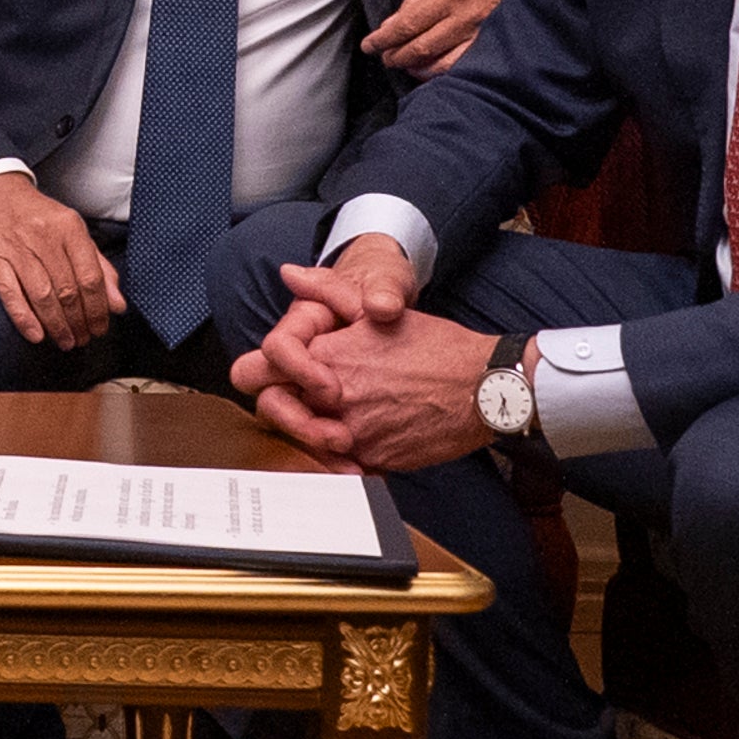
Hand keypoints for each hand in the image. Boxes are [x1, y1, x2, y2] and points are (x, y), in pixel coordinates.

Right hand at [0, 173, 124, 349]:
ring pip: (42, 294)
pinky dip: (24, 317)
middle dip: (78, 322)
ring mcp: (16, 246)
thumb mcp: (72, 232)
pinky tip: (36, 335)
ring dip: (56, 325)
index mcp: (69, 227)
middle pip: (67, 289)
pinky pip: (10, 292)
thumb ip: (98, 267)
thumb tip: (117, 305)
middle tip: (83, 340)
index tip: (100, 327)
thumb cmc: (37, 217)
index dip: (98, 308)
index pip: (90, 276)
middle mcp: (44, 235)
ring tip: (65, 341)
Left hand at [222, 239, 497, 473]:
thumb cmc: (437, 347)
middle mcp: (331, 397)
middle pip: (270, 410)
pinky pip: (338, 464)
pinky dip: (344, 455)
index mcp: (327, 356)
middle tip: (299, 399)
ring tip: (334, 417)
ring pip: (302, 440)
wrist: (484, 387)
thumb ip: (326, 292)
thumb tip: (290, 274)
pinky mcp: (372, 458)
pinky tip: (360, 439)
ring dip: (312, 430)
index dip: (260, 371)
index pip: (254, 370)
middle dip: (280, 404)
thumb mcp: (378, 311)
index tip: (278, 372)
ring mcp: (351, 432)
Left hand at [365, 0, 532, 75]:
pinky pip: (464, 66)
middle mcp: (464, 15)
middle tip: (385, 59)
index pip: (406, 22)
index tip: (369, 46)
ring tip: (405, 67)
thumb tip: (397, 19)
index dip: (384, 38)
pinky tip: (433, 73)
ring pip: (439, 61)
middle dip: (396, 55)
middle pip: (419, 45)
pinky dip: (444, 72)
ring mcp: (482, 33)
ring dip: (417, 67)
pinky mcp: (497, 46)